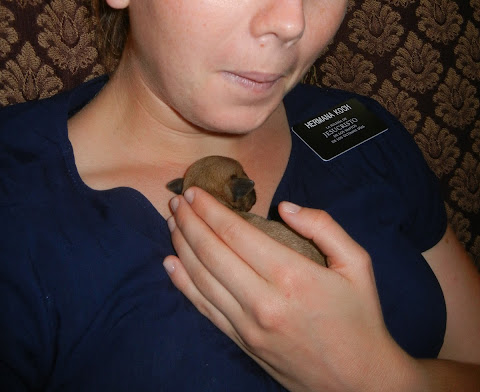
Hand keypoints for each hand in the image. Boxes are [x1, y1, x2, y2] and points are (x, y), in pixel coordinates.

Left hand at [163, 189, 417, 391]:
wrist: (359, 382)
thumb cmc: (359, 316)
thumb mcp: (357, 263)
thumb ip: (323, 226)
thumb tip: (284, 207)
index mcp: (292, 275)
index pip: (236, 234)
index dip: (210, 210)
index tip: (194, 192)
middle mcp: (263, 300)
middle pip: (211, 252)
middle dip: (189, 222)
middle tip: (176, 200)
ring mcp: (248, 326)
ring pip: (201, 278)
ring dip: (181, 246)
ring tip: (172, 222)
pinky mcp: (242, 343)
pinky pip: (204, 308)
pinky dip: (182, 283)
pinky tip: (170, 263)